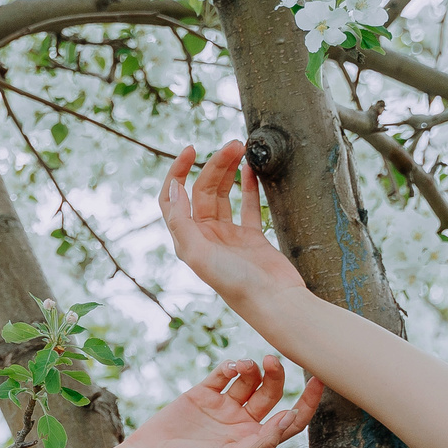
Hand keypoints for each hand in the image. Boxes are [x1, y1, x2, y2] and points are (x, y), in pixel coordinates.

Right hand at [122, 356, 323, 447]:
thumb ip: (262, 440)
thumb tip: (290, 418)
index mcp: (254, 440)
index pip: (290, 419)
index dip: (308, 402)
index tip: (319, 380)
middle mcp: (242, 423)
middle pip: (272, 393)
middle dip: (277, 375)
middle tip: (272, 361)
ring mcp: (222, 407)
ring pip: (249, 380)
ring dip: (252, 368)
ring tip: (244, 365)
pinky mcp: (202, 394)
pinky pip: (223, 374)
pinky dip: (230, 366)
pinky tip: (229, 367)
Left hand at [160, 141, 308, 310]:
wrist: (275, 302)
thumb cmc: (236, 284)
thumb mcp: (199, 254)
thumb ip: (182, 222)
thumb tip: (173, 188)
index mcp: (188, 240)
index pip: (172, 199)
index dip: (177, 172)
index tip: (191, 149)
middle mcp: (205, 237)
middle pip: (202, 190)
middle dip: (214, 165)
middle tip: (232, 145)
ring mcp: (228, 236)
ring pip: (223, 194)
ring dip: (229, 170)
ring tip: (241, 147)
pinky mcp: (251, 238)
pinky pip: (246, 205)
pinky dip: (247, 185)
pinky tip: (251, 168)